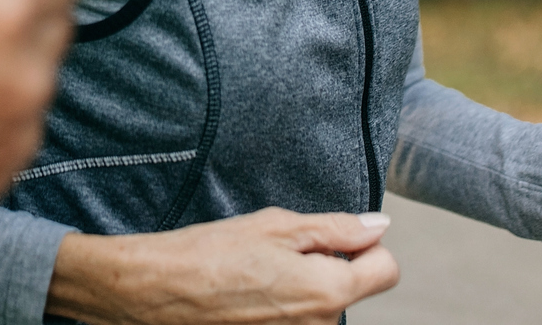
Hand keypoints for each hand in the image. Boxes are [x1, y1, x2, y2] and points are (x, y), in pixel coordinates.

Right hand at [46, 208, 400, 324]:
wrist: (154, 292)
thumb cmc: (208, 254)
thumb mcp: (276, 226)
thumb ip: (336, 229)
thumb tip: (377, 228)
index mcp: (327, 291)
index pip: (386, 269)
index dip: (365, 246)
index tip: (335, 237)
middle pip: (350, 289)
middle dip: (328, 266)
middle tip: (278, 252)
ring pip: (321, 306)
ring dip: (303, 289)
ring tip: (257, 274)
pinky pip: (295, 321)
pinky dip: (281, 308)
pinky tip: (249, 295)